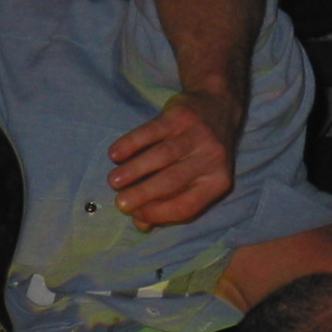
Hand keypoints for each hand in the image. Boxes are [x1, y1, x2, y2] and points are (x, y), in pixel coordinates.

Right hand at [108, 91, 242, 229]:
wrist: (218, 106)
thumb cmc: (200, 153)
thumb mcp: (194, 179)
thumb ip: (169, 203)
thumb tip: (141, 225)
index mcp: (218, 182)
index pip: (187, 205)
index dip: (160, 213)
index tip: (136, 215)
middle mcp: (212, 159)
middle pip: (173, 181)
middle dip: (144, 194)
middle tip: (120, 203)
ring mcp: (198, 135)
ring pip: (162, 156)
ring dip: (135, 170)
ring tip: (113, 181)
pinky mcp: (182, 115)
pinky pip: (153, 131)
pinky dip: (133, 143)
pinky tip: (115, 154)